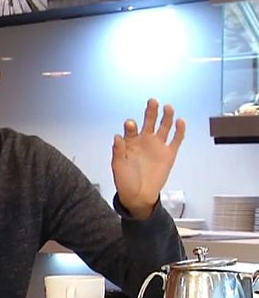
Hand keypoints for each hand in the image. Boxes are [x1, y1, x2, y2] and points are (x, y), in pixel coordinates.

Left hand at [111, 99, 184, 218]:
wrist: (138, 195)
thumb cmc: (125, 180)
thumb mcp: (118, 166)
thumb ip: (118, 151)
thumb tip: (117, 136)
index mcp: (130, 142)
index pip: (131, 129)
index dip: (130, 126)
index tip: (130, 124)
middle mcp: (144, 141)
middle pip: (149, 122)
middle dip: (150, 112)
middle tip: (152, 101)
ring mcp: (157, 146)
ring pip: (164, 127)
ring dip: (166, 117)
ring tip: (167, 107)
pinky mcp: (169, 154)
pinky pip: (176, 140)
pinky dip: (179, 131)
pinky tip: (180, 121)